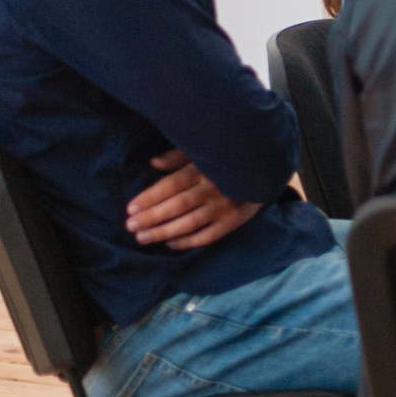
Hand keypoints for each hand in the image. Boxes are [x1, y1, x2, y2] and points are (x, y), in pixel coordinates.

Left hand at [125, 150, 262, 250]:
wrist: (265, 172)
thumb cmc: (225, 162)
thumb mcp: (202, 153)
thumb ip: (178, 157)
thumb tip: (154, 163)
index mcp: (203, 169)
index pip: (171, 185)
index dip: (150, 197)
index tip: (131, 208)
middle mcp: (213, 189)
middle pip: (177, 206)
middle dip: (151, 217)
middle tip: (130, 226)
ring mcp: (224, 206)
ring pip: (190, 223)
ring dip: (164, 231)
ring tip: (142, 238)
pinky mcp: (233, 221)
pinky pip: (208, 236)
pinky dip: (188, 242)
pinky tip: (170, 244)